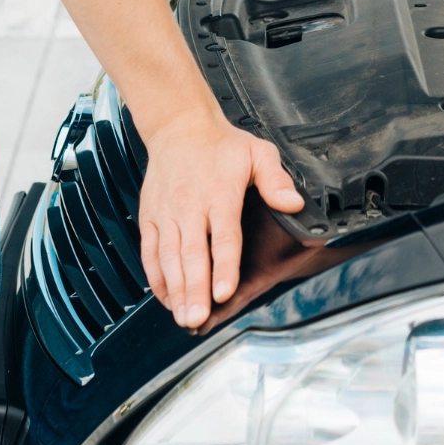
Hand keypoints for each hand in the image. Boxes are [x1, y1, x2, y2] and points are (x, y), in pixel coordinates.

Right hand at [139, 103, 304, 327]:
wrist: (179, 126)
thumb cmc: (222, 144)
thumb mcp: (258, 152)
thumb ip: (276, 180)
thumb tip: (294, 204)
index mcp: (220, 193)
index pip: (224, 236)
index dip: (224, 267)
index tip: (224, 292)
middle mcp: (190, 205)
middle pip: (192, 254)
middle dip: (194, 289)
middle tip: (197, 318)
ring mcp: (166, 212)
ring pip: (168, 257)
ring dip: (175, 290)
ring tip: (182, 316)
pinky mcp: (150, 216)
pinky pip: (149, 252)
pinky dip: (156, 278)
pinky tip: (166, 298)